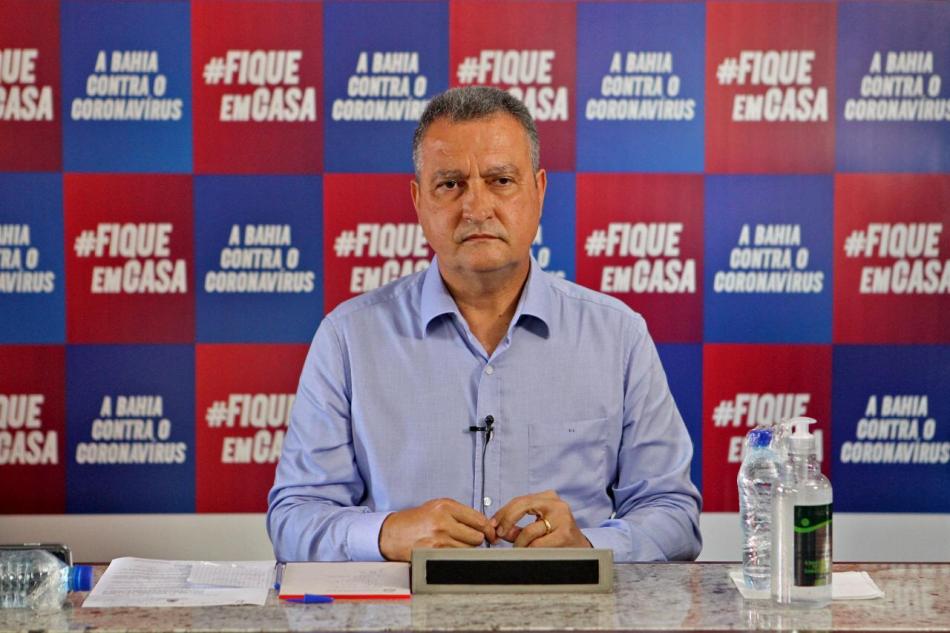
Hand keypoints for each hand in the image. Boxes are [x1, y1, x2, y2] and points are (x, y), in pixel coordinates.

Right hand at [378, 498, 496, 560]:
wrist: (392, 533)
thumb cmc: (415, 520)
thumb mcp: (437, 507)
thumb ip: (460, 513)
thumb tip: (484, 524)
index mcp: (446, 507)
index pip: (479, 519)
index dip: (488, 529)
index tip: (491, 533)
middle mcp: (443, 521)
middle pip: (477, 536)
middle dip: (477, 539)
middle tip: (471, 540)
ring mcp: (439, 538)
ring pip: (469, 549)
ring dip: (467, 549)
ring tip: (456, 544)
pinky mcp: (434, 553)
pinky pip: (457, 557)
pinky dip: (457, 556)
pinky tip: (449, 551)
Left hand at [491, 490, 591, 548]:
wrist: (581, 549)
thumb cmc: (557, 536)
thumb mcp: (537, 526)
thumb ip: (517, 527)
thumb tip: (498, 529)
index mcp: (548, 497)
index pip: (519, 500)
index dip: (503, 513)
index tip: (492, 524)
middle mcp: (556, 504)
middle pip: (522, 506)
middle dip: (506, 522)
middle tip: (499, 534)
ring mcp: (562, 518)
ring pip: (528, 531)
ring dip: (518, 543)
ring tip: (519, 548)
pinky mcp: (564, 534)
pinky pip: (537, 544)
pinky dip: (529, 550)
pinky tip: (530, 552)